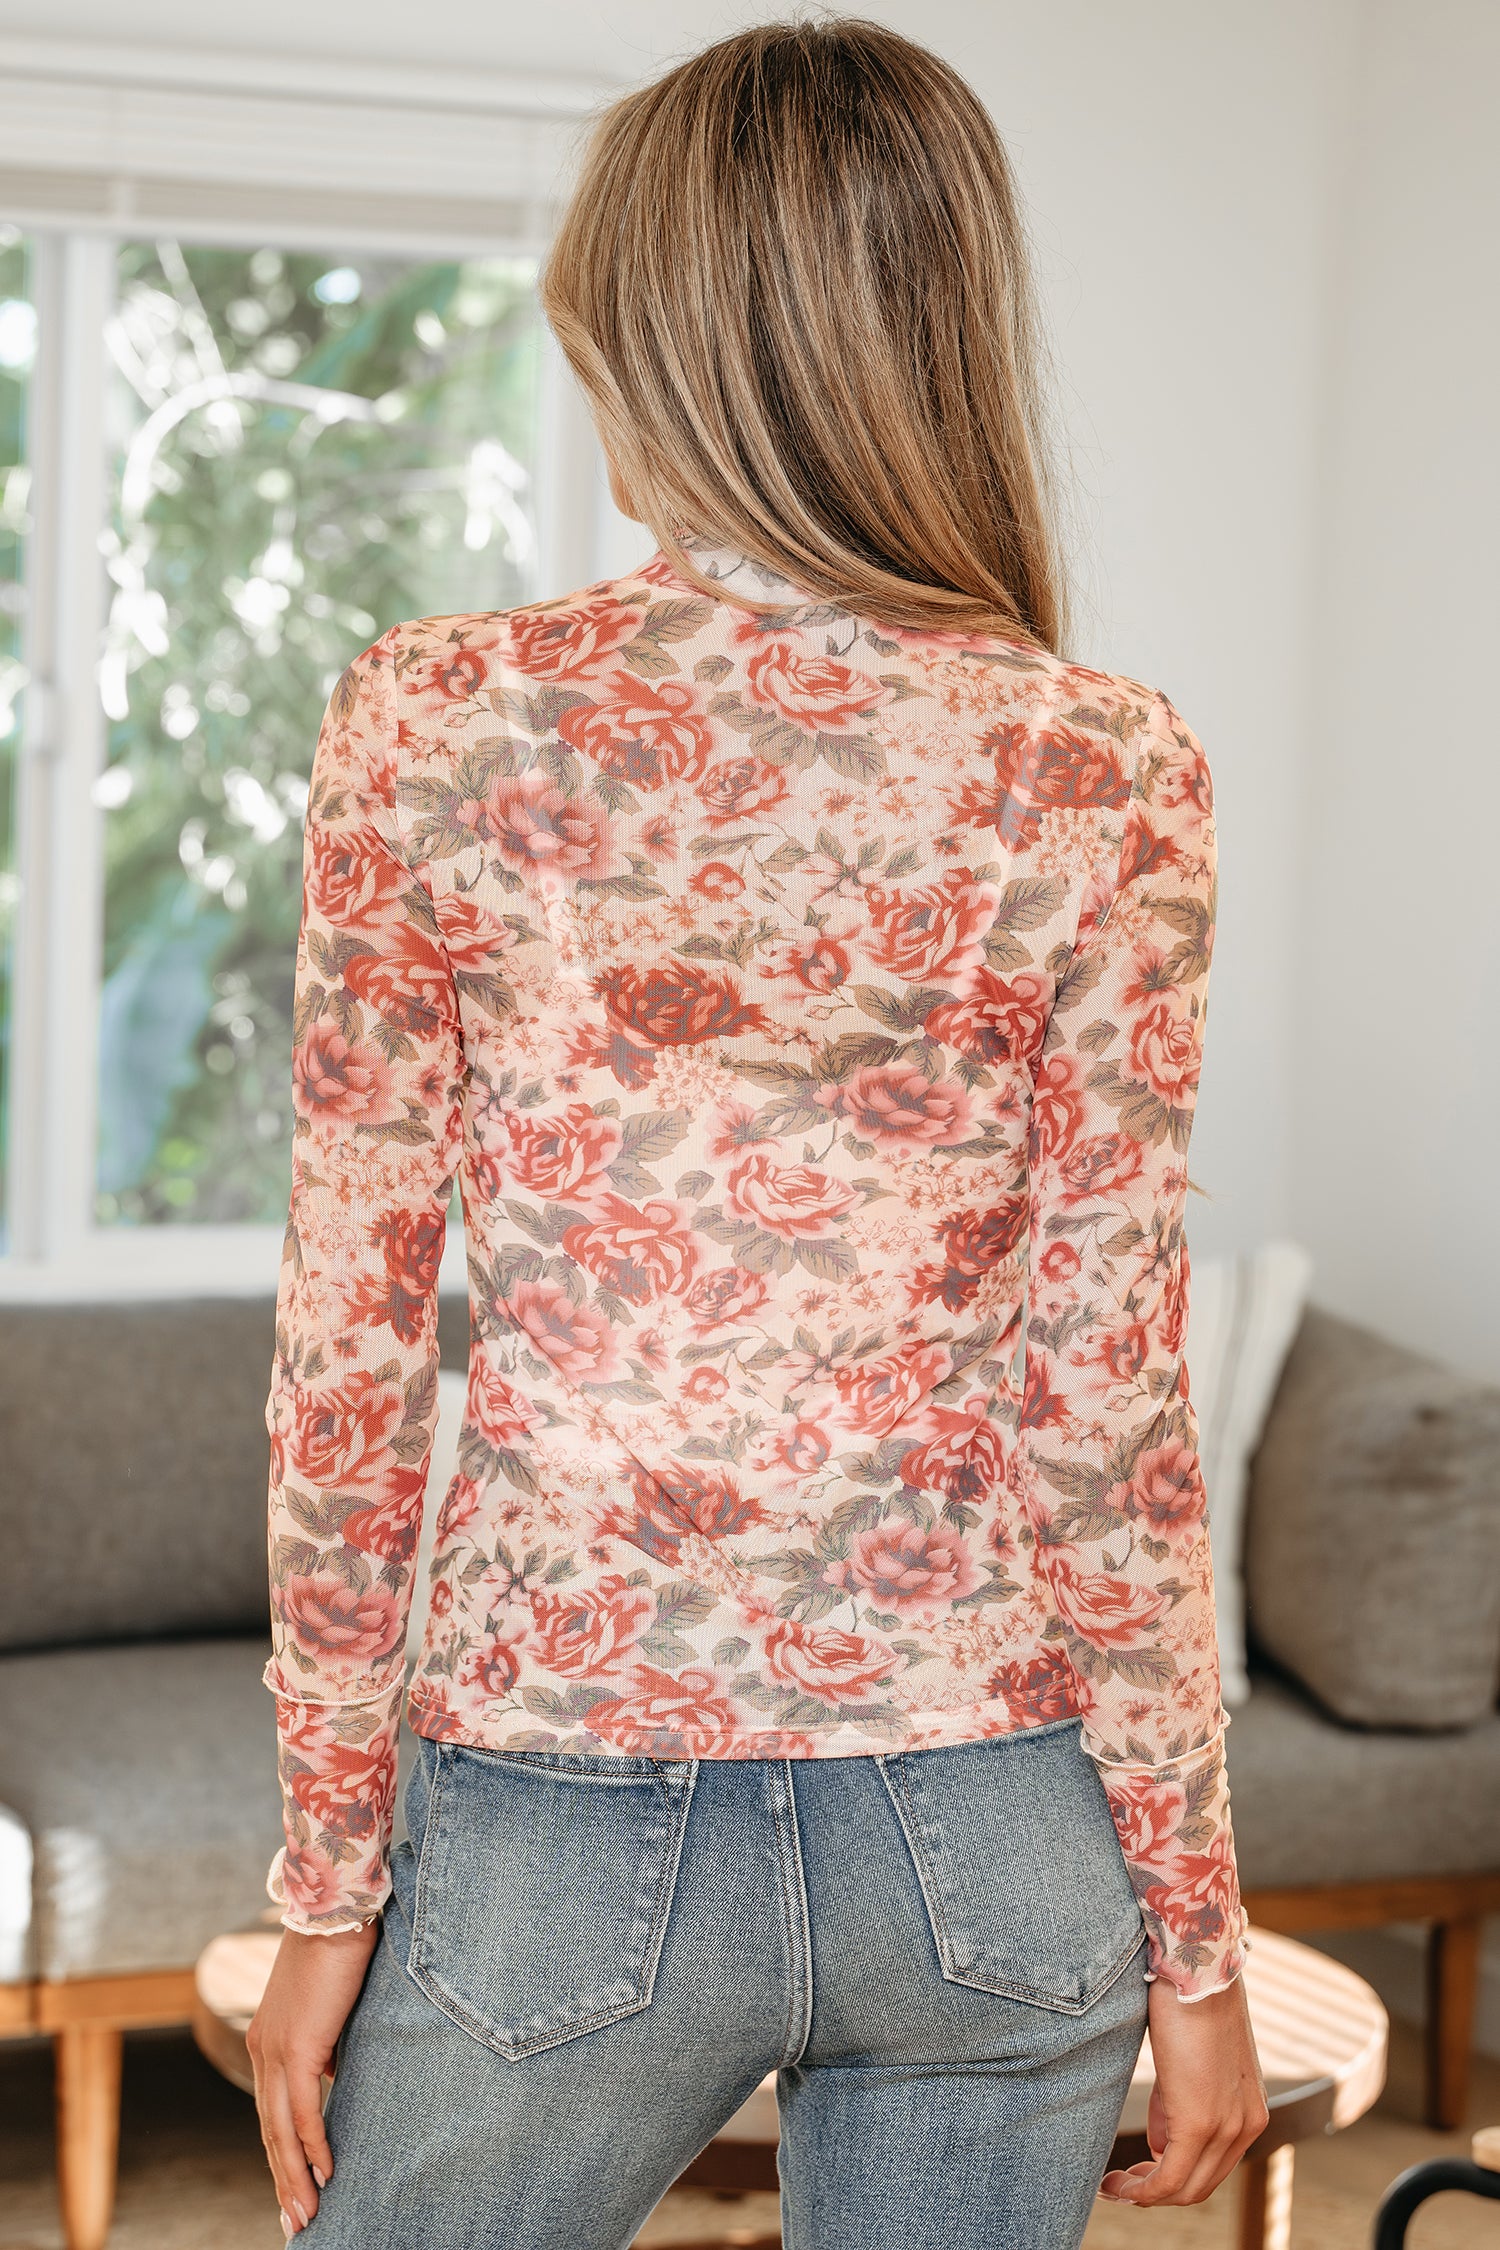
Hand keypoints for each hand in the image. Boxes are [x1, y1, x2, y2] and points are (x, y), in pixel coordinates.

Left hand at [247, 1921, 379, 2236]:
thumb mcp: (329, 2008)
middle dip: (284, 2180)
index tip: (294, 2187)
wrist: (334, 1911)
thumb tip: (334, 2074)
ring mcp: (276, 2050)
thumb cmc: (338, 1950)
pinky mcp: (297, 2047)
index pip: (271, 2112)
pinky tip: (324, 2170)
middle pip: (270, 2131)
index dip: (281, 2153)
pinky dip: (312, 2144)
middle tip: (299, 2220)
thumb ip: (326, 2044)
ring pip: (281, 2130)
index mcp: (266, 2042)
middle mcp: (262, 2051)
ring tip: (310, 2212)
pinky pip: (302, 2110)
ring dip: (295, 2176)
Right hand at [1099, 1971, 1268, 2206]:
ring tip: (1114, 2186)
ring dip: (1145, 2194)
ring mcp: (1227, 2127)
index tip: (1140, 2173)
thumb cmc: (1189, 1998)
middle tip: (1121, 2185)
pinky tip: (1117, 2185)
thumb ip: (1178, 2102)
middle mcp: (1247, 2125)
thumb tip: (1160, 2140)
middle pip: (1200, 2186)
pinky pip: (1168, 2179)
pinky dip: (1141, 2192)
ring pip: (1185, 2188)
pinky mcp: (1200, 2122)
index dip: (1175, 2176)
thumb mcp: (1189, 2060)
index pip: (1213, 2166)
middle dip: (1157, 2192)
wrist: (1198, 1966)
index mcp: (1249, 2109)